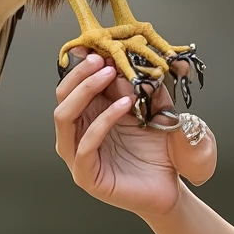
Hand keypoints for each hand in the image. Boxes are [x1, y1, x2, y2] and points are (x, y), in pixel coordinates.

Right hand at [53, 54, 216, 220]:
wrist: (170, 187)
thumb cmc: (158, 150)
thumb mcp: (153, 110)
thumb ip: (143, 89)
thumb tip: (132, 62)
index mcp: (88, 116)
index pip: (73, 85)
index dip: (83, 64)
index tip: (99, 46)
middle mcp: (77, 133)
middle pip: (62, 96)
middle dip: (80, 73)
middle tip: (102, 58)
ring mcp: (77, 155)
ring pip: (64, 117)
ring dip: (86, 91)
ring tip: (110, 73)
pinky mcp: (85, 176)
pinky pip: (85, 145)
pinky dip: (102, 122)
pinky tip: (124, 106)